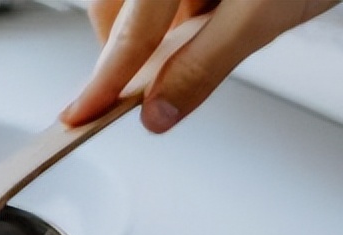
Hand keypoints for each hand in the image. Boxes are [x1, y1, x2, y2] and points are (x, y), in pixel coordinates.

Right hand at [62, 0, 339, 131]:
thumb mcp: (264, 13)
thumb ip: (204, 65)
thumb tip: (159, 112)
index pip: (128, 33)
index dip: (104, 81)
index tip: (78, 116)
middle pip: (114, 10)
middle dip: (130, 48)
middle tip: (156, 75)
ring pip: (131, 1)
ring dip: (155, 26)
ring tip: (208, 23)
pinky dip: (174, 9)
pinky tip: (212, 6)